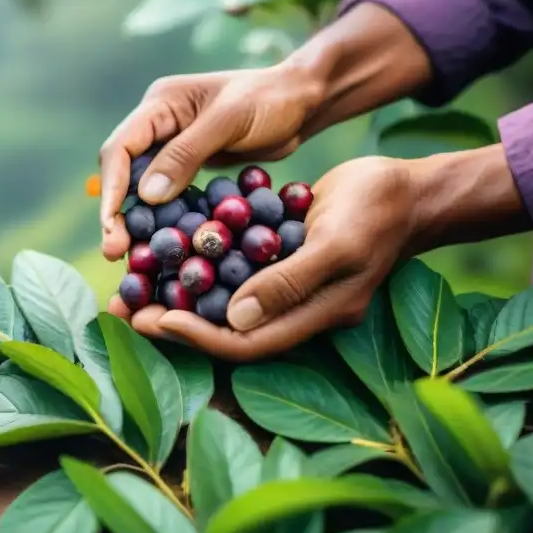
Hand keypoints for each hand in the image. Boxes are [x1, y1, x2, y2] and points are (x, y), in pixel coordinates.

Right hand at [99, 62, 325, 260]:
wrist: (305, 101)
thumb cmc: (271, 99)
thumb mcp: (228, 121)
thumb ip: (186, 154)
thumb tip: (146, 195)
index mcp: (160, 104)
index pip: (121, 148)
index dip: (111, 188)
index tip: (111, 224)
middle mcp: (158, 125)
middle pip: (123, 172)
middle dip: (116, 212)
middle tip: (114, 251)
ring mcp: (173, 146)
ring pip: (141, 187)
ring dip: (136, 221)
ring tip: (129, 256)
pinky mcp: (191, 166)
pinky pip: (168, 195)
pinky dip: (162, 219)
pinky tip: (161, 245)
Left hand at [109, 156, 420, 360]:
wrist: (409, 188)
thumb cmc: (380, 211)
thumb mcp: (336, 243)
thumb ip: (290, 282)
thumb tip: (236, 316)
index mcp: (313, 316)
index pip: (246, 343)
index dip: (198, 336)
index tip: (155, 318)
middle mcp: (295, 309)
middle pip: (225, 329)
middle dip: (173, 320)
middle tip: (123, 307)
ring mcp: (288, 286)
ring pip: (222, 301)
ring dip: (178, 293)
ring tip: (132, 285)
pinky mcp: (280, 258)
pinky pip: (233, 270)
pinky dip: (200, 264)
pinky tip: (168, 248)